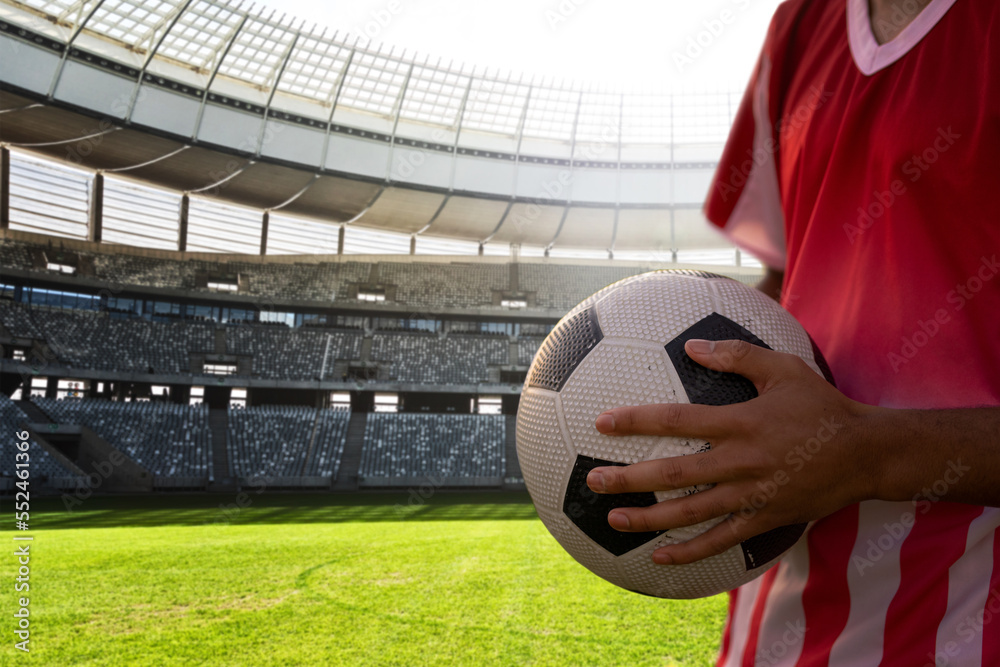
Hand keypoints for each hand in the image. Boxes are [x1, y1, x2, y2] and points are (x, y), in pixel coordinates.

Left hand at [586, 338, 876, 564]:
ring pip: (691, 512)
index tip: (602, 422)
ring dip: (649, 518)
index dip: (637, 421)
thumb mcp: (784, 369)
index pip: (677, 420)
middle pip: (674, 472)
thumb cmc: (821, 405)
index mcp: (740, 423)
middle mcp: (741, 462)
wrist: (867, 454)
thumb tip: (691, 345)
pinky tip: (660, 556)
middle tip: (592, 481)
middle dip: (629, 478)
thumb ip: (736, 355)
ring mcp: (751, 495)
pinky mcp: (764, 519)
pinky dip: (690, 551)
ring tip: (613, 519)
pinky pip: (722, 540)